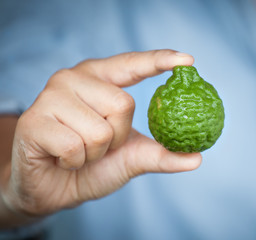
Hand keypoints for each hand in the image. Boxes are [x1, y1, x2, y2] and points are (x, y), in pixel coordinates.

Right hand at [1, 50, 201, 218]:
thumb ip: (161, 154)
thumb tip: (197, 158)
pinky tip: (62, 158)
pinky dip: (76, 162)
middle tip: (99, 144)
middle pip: (123, 104)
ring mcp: (51, 96)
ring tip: (79, 151)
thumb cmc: (93, 165)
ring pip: (100, 129)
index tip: (188, 60)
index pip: (133, 63)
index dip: (160, 60)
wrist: (54, 188)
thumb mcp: (132, 157)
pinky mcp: (34, 120)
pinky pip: (75, 146)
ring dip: (95, 153)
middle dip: (117, 137)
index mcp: (100, 78)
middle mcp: (74, 78)